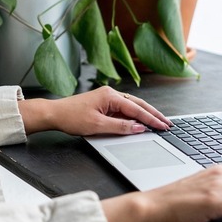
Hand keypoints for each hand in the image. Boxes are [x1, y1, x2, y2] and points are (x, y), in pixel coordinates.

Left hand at [19, 86, 171, 135]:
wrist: (54, 114)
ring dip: (145, 115)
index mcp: (110, 96)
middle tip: (167, 123)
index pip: (136, 109)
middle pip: (138, 104)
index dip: (151, 119)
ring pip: (132, 106)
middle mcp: (111, 94)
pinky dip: (134, 116)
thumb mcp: (98, 126)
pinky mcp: (104, 104)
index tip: (162, 126)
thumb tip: (138, 128)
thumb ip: (120, 127)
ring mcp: (107, 98)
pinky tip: (140, 122)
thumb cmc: (71, 117)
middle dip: (153, 114)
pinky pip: (124, 109)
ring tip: (158, 123)